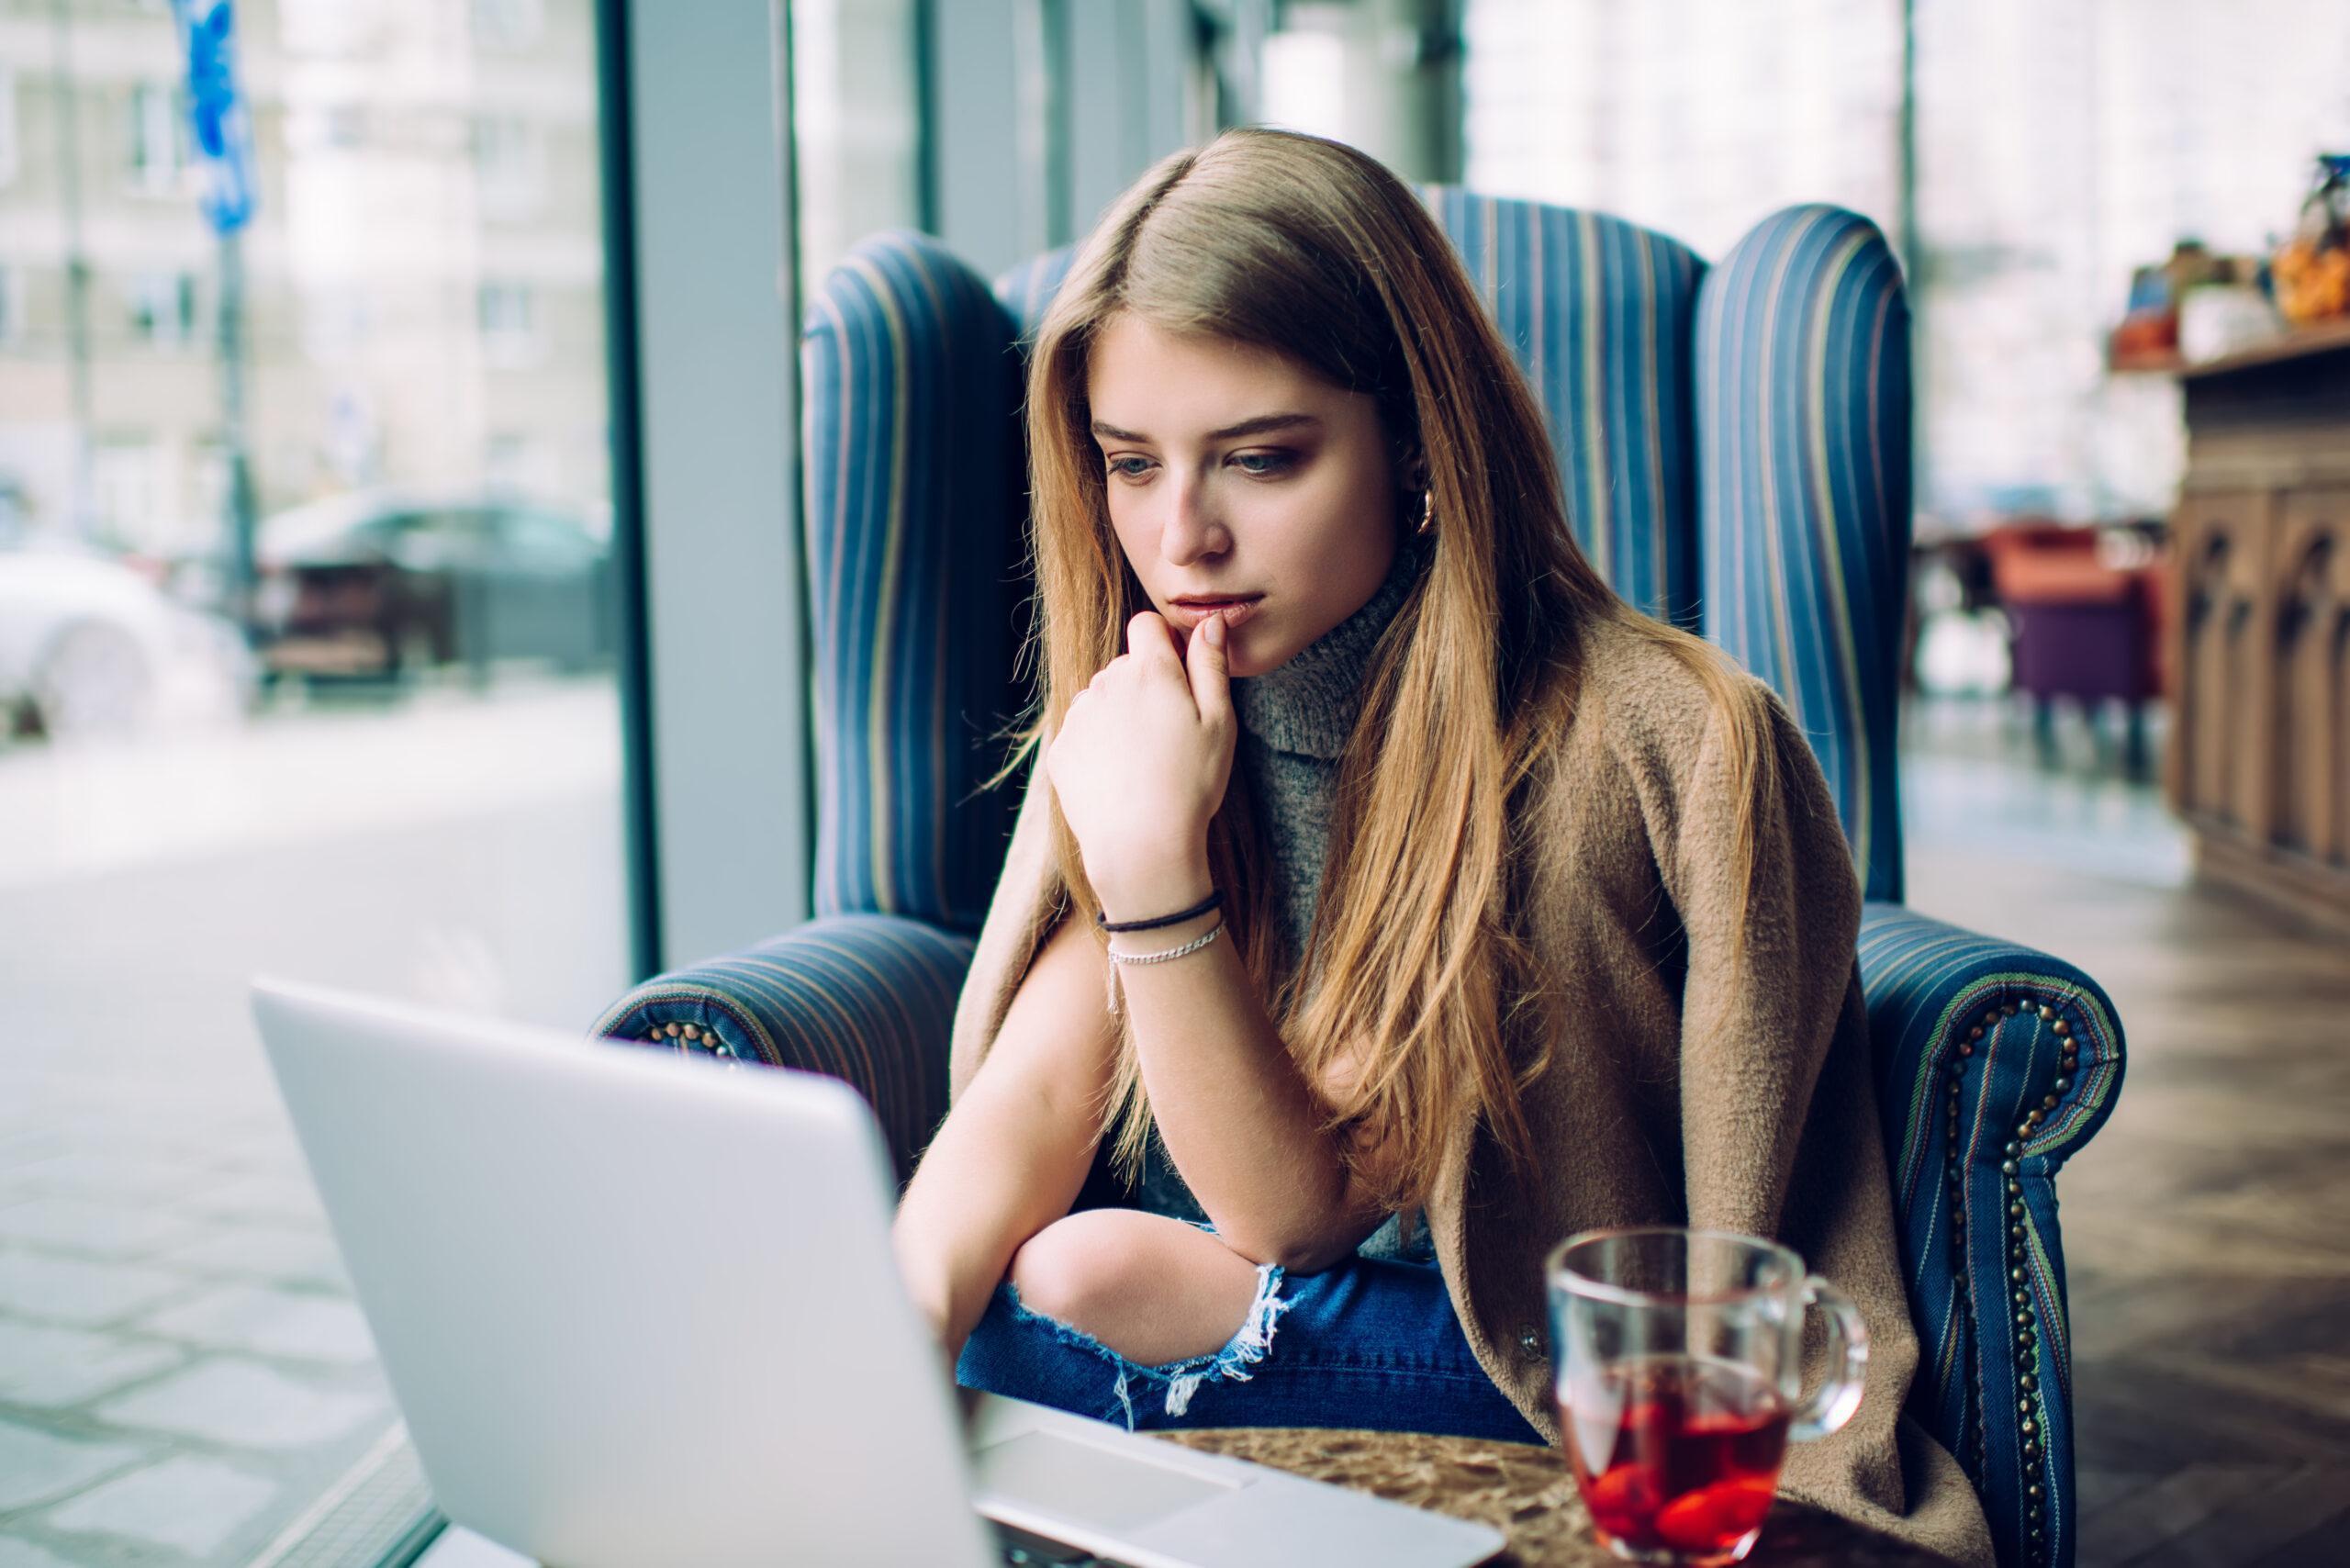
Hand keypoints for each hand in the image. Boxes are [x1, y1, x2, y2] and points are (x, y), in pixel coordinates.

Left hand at [1046, 610, 1234, 914]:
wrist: (1141, 844)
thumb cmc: (1190, 783)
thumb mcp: (1219, 723)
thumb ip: (1211, 665)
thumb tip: (1210, 622)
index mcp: (1149, 671)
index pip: (1147, 625)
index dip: (1164, 645)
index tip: (1178, 677)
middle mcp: (1105, 683)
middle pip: (1125, 667)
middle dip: (1144, 687)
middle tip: (1169, 735)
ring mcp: (1078, 716)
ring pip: (1101, 700)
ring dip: (1119, 716)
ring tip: (1143, 762)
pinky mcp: (1061, 749)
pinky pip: (1082, 734)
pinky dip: (1098, 748)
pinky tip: (1119, 778)